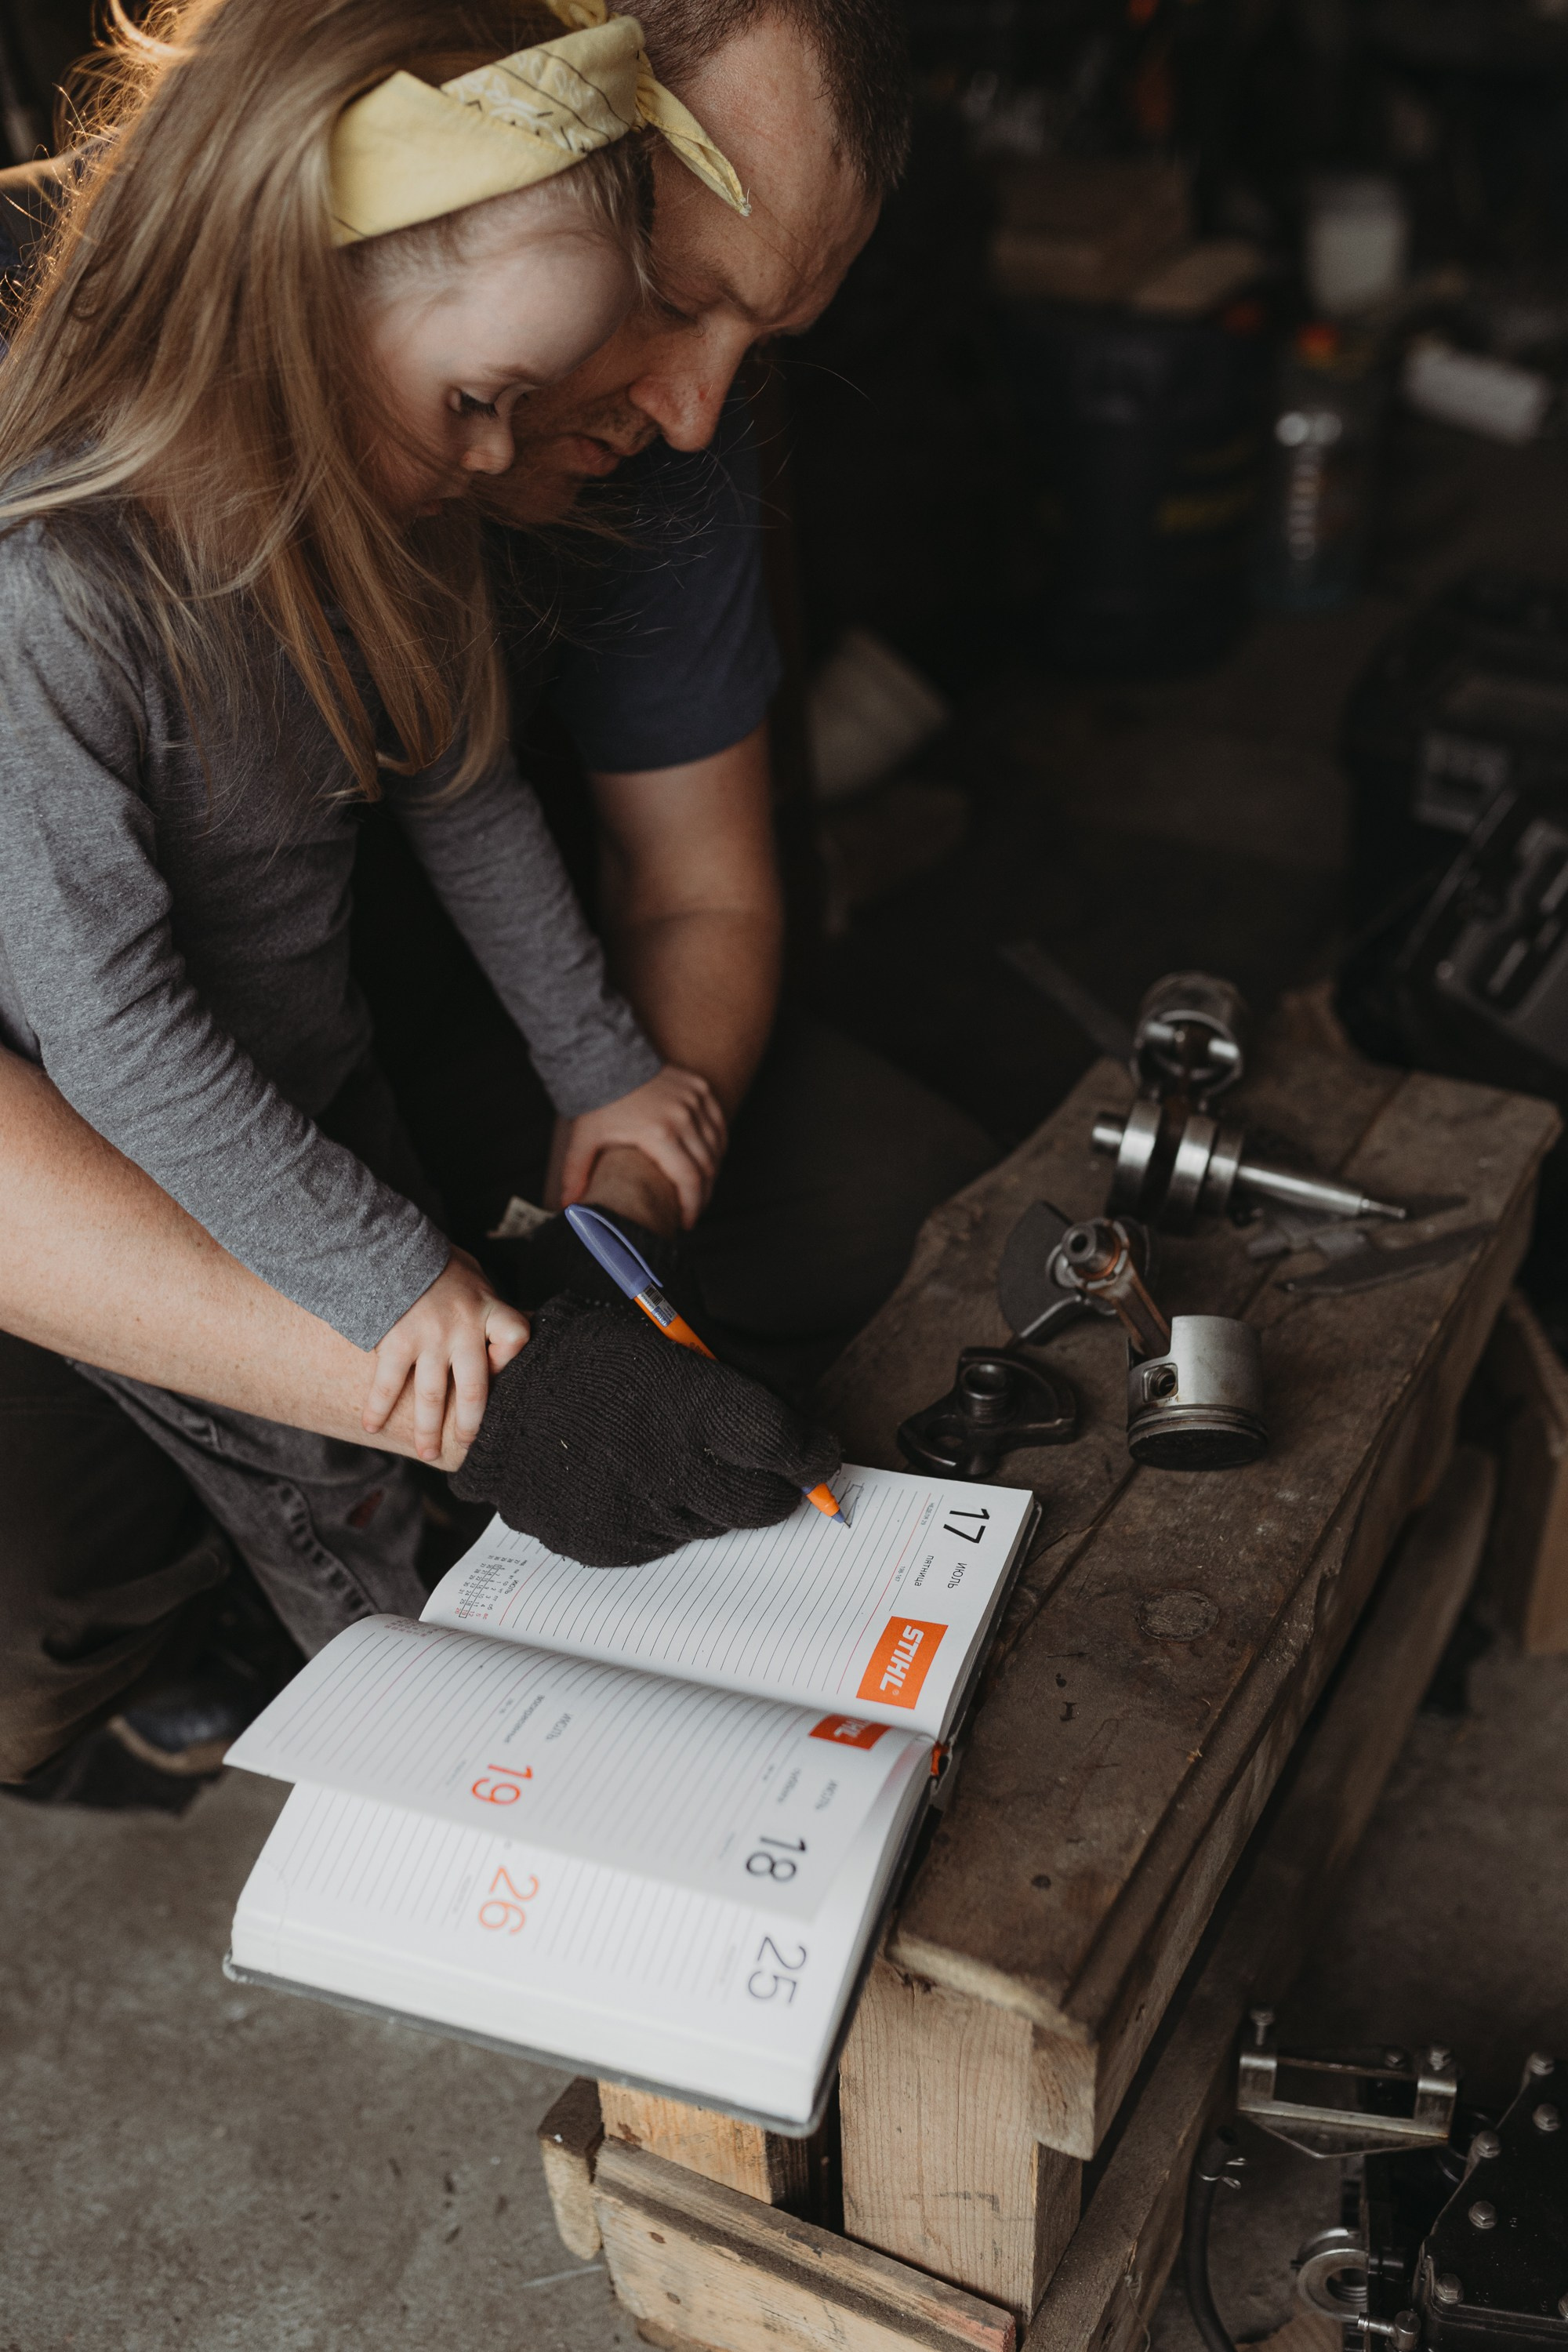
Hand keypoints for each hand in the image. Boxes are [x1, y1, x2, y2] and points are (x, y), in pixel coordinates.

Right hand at [362, 1249, 529, 1463]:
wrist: (388, 1244)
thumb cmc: (434, 1262)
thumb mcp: (472, 1274)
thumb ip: (486, 1304)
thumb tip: (504, 1329)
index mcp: (488, 1308)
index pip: (516, 1338)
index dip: (511, 1361)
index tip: (498, 1374)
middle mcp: (464, 1329)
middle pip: (475, 1390)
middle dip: (469, 1425)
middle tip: (465, 1446)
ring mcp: (430, 1339)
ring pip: (434, 1397)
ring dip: (428, 1430)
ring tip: (426, 1453)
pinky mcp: (396, 1342)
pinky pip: (389, 1384)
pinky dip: (378, 1408)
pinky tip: (372, 1426)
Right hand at [453, 1296, 840, 1566]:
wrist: (503, 1396)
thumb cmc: (596, 1361)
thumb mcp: (672, 1348)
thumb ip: (738, 1391)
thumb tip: (799, 1437)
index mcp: (691, 1403)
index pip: (786, 1446)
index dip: (813, 1452)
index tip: (818, 1453)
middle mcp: (668, 1465)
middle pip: (762, 1500)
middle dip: (775, 1485)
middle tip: (768, 1468)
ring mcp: (635, 1511)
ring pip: (712, 1525)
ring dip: (710, 1501)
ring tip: (672, 1460)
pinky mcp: (606, 1544)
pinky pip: (664, 1543)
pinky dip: (662, 1518)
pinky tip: (636, 1482)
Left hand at [549, 1066, 725, 1230]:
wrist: (607, 1057)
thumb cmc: (598, 1101)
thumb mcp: (584, 1139)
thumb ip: (576, 1174)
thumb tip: (567, 1207)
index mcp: (659, 1133)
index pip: (690, 1179)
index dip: (692, 1205)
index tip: (686, 1222)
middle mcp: (683, 1117)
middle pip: (708, 1167)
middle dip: (703, 1195)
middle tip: (692, 1212)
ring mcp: (695, 1100)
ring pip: (717, 1147)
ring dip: (712, 1172)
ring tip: (699, 1190)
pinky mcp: (700, 1088)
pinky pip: (719, 1124)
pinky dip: (718, 1145)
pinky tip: (709, 1160)